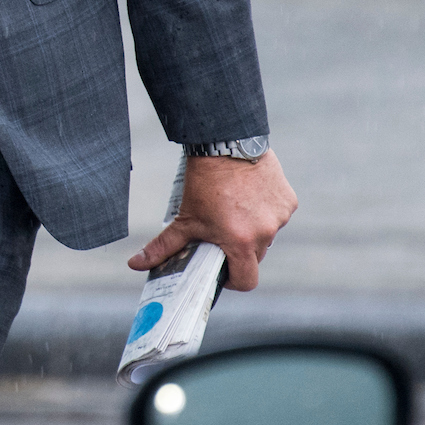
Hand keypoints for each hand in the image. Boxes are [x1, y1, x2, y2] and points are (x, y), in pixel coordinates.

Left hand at [128, 150, 296, 291]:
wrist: (225, 142)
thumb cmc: (204, 182)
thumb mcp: (184, 218)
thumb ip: (162, 246)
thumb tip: (135, 265)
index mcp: (241, 242)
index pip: (246, 281)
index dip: (232, 280)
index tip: (221, 269)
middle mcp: (265, 232)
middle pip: (255, 258)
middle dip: (238, 252)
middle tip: (221, 235)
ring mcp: (280, 217)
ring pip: (266, 235)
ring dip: (252, 230)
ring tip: (232, 210)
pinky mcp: (289, 201)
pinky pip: (277, 216)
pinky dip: (264, 212)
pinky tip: (248, 196)